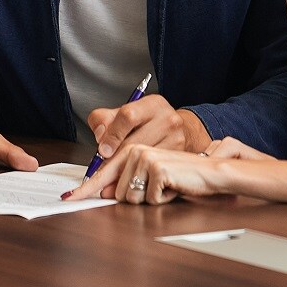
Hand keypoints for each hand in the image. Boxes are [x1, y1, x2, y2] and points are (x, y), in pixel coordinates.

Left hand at [64, 136, 253, 202]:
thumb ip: (120, 166)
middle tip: (152, 187)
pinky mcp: (158, 169)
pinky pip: (148, 199)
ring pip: (129, 196)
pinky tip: (174, 187)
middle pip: (114, 187)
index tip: (71, 198)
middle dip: (128, 196)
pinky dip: (162, 199)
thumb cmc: (178, 168)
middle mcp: (137, 145)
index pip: (102, 164)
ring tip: (164, 185)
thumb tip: (102, 188)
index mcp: (130, 145)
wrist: (210, 169)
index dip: (86, 185)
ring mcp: (147, 155)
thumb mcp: (147, 161)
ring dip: (148, 198)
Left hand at [83, 96, 208, 187]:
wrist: (187, 134)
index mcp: (153, 104)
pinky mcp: (180, 157)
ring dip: (124, 174)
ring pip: (143, 160)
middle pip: (134, 143)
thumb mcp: (130, 114)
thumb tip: (99, 136)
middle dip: (113, 161)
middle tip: (99, 174)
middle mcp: (168, 119)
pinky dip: (138, 179)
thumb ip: (106, 120)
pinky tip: (130, 182)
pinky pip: (154, 172)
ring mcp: (177, 139)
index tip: (103, 151)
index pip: (127, 116)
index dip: (112, 135)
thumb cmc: (151, 125)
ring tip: (111, 182)